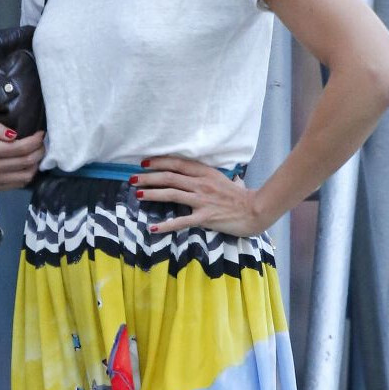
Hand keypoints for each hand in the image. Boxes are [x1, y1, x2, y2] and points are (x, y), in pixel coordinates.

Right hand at [0, 119, 44, 189]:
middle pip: (27, 162)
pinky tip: (29, 165)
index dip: (36, 141)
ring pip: (26, 176)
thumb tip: (15, 135)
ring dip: (36, 165)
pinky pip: (18, 184)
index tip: (41, 134)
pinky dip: (28, 175)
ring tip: (37, 154)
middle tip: (43, 144)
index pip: (22, 148)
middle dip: (40, 152)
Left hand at [134, 157, 264, 237]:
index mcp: (205, 172)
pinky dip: (165, 225)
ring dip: (152, 194)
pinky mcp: (205, 217)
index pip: (177, 164)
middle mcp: (201, 184)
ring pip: (172, 194)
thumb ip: (208, 176)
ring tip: (138, 195)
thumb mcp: (223, 179)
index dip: (159, 162)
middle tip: (133, 179)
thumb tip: (197, 173)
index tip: (144, 163)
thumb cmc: (239, 196)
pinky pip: (181, 221)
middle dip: (149, 177)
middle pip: (170, 177)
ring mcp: (202, 200)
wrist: (255, 210)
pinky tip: (152, 227)